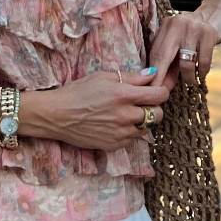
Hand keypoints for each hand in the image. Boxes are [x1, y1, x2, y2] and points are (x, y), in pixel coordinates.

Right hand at [29, 65, 172, 150]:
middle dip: (154, 107)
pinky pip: (133, 139)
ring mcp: (121, 133)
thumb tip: (152, 75)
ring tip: (128, 113)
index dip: (162, 91)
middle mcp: (125, 115)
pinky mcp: (114, 145)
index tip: (157, 90)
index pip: (159, 95)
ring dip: (142, 120)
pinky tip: (117, 124)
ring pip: (146, 128)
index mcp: (124, 95)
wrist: (58, 115)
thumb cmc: (78, 91)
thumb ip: (131, 77)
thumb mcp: (103, 77)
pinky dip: (130, 131)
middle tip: (143, 103)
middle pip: (157, 114)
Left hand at [150, 6, 220, 83]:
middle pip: (164, 56)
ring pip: (185, 62)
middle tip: (162, 93)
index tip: (151, 89)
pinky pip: (203, 61)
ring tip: (190, 80)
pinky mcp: (209, 34)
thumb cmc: (194, 34)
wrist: (217, 14)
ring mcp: (193, 28)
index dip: (153, 73)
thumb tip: (161, 86)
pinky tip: (202, 73)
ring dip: (187, 77)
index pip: (155, 52)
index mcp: (166, 26)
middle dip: (161, 77)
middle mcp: (177, 24)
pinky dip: (202, 72)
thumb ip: (170, 61)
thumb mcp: (179, 43)